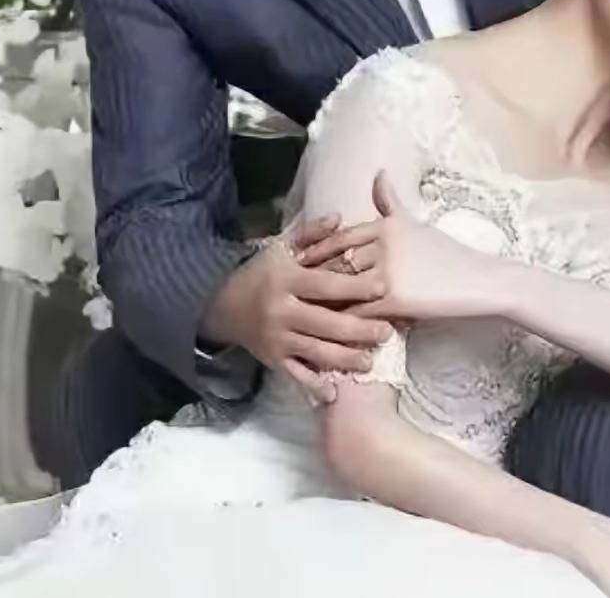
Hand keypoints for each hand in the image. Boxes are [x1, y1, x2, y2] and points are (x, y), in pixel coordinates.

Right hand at [201, 214, 391, 403]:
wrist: (223, 305)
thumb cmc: (262, 273)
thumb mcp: (282, 248)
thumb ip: (311, 235)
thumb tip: (338, 218)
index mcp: (287, 281)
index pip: (325, 286)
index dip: (354, 288)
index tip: (382, 289)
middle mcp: (282, 312)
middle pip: (325, 324)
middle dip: (358, 330)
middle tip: (386, 332)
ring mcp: (277, 339)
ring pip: (315, 352)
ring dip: (344, 359)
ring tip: (370, 362)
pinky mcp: (273, 360)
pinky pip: (295, 375)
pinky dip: (313, 386)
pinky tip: (334, 392)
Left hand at [295, 172, 497, 321]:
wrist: (478, 281)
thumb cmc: (447, 253)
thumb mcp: (415, 223)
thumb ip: (390, 203)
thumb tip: (378, 173)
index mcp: (386, 225)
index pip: (341, 237)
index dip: (316, 250)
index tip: (297, 263)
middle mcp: (384, 244)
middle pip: (336, 262)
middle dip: (313, 278)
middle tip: (289, 292)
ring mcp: (388, 271)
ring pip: (344, 288)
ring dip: (322, 302)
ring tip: (302, 314)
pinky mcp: (395, 299)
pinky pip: (359, 313)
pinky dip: (342, 323)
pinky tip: (329, 332)